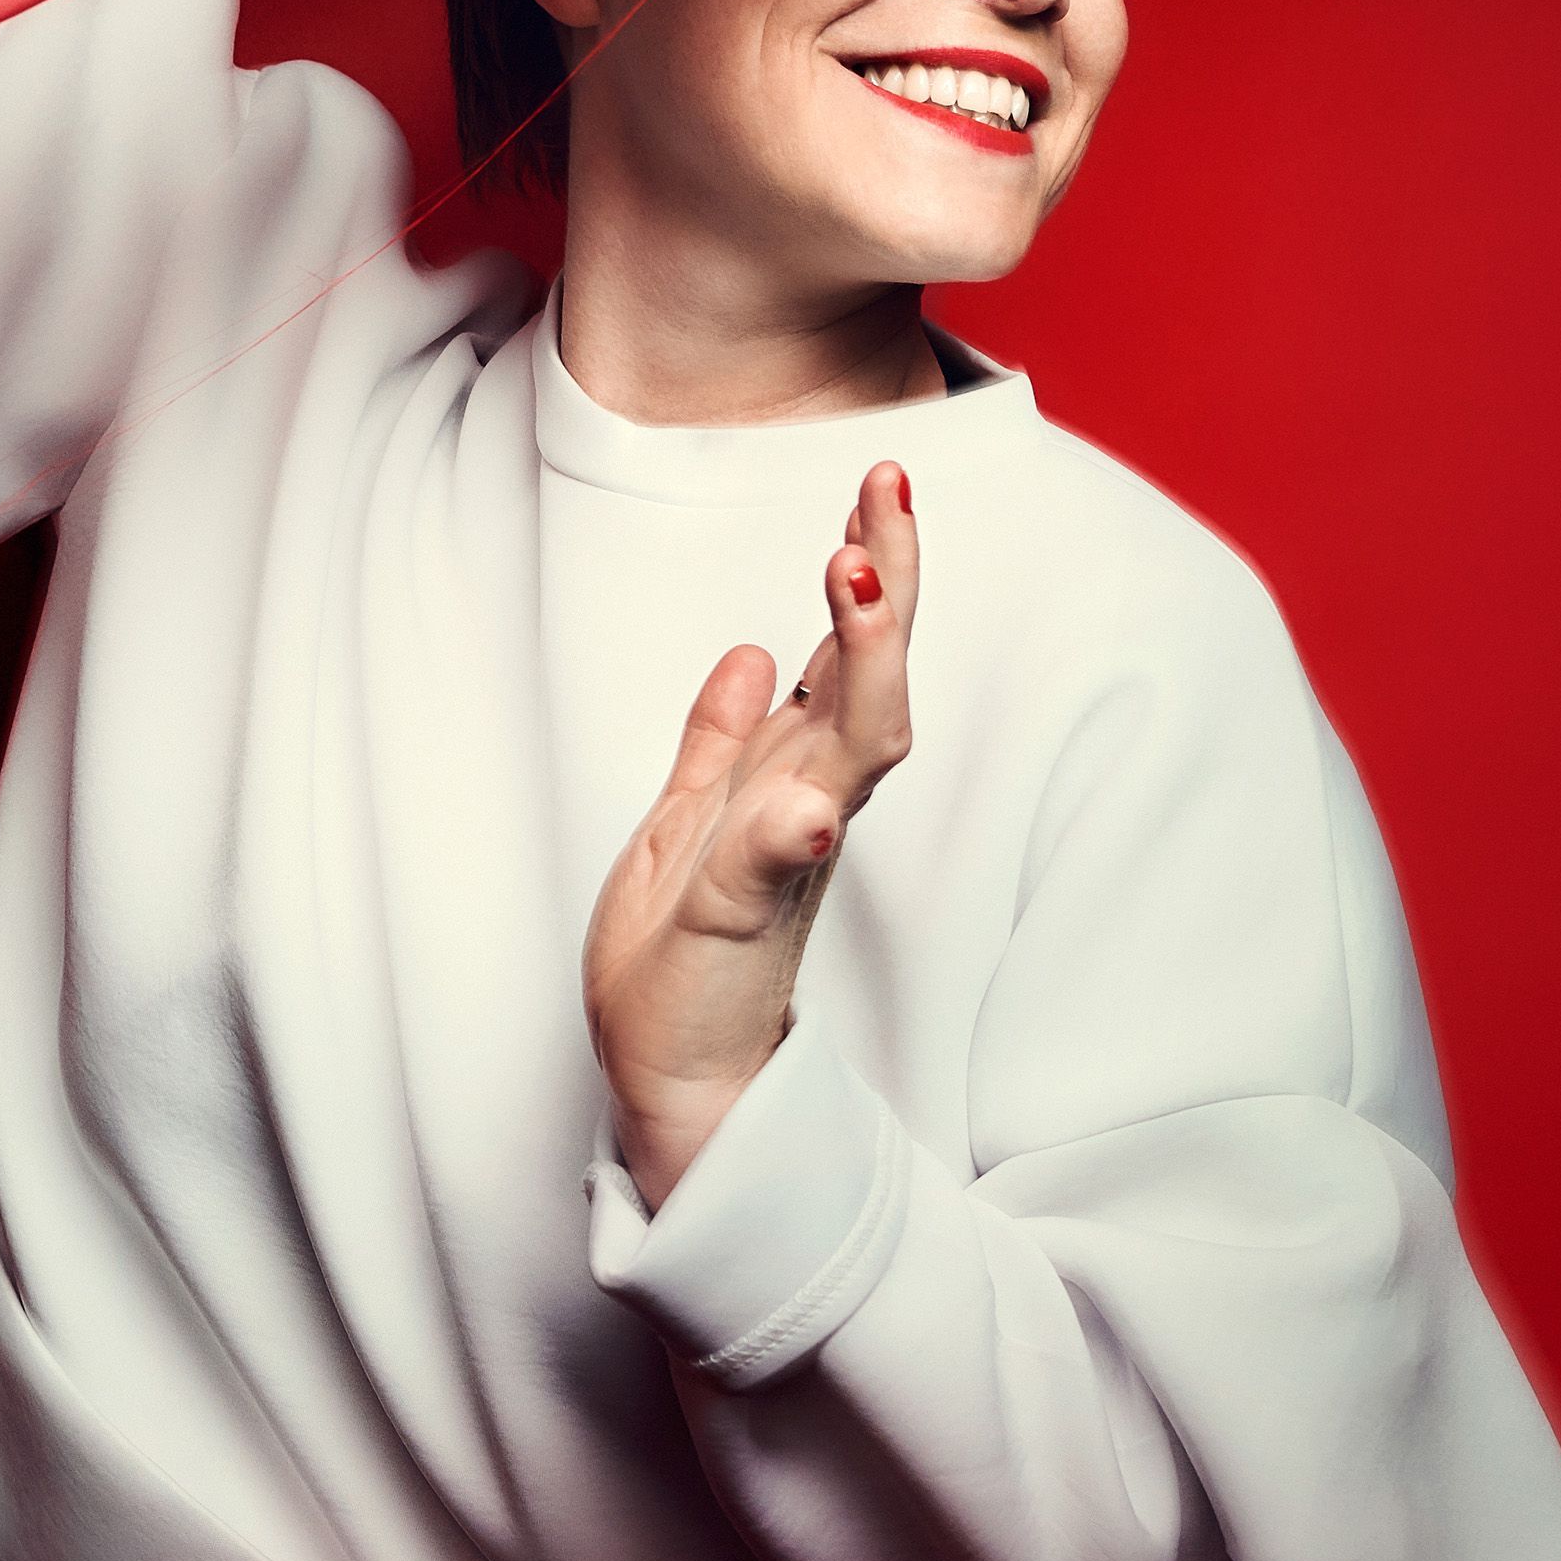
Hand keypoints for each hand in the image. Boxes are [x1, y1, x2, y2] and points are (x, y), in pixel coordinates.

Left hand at [584, 461, 916, 1194]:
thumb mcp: (684, 824)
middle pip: (872, 679)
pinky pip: (770, 865)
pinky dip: (789, 827)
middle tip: (888, 488)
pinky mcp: (741, 920)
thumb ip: (722, 743)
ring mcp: (783, 862)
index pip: (845, 653)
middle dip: (887, 583)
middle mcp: (806, 806)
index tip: (881, 477)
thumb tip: (755, 653)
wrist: (672, 1083)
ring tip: (855, 580)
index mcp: (791, 776)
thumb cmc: (679, 965)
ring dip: (860, 665)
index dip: (871, 567)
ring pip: (848, 752)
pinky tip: (804, 798)